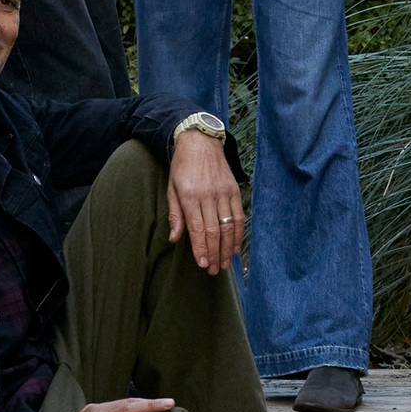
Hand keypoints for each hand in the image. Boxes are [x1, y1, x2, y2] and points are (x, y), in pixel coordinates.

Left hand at [167, 132, 243, 273]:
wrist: (200, 141)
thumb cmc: (182, 166)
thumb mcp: (171, 187)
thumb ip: (175, 214)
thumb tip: (175, 239)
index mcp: (189, 195)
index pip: (197, 229)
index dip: (201, 249)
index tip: (202, 264)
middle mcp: (208, 194)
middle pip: (214, 231)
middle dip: (214, 254)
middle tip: (213, 270)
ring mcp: (223, 192)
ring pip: (228, 226)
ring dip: (227, 248)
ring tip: (224, 264)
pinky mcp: (234, 189)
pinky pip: (239, 215)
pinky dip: (238, 233)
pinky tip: (236, 246)